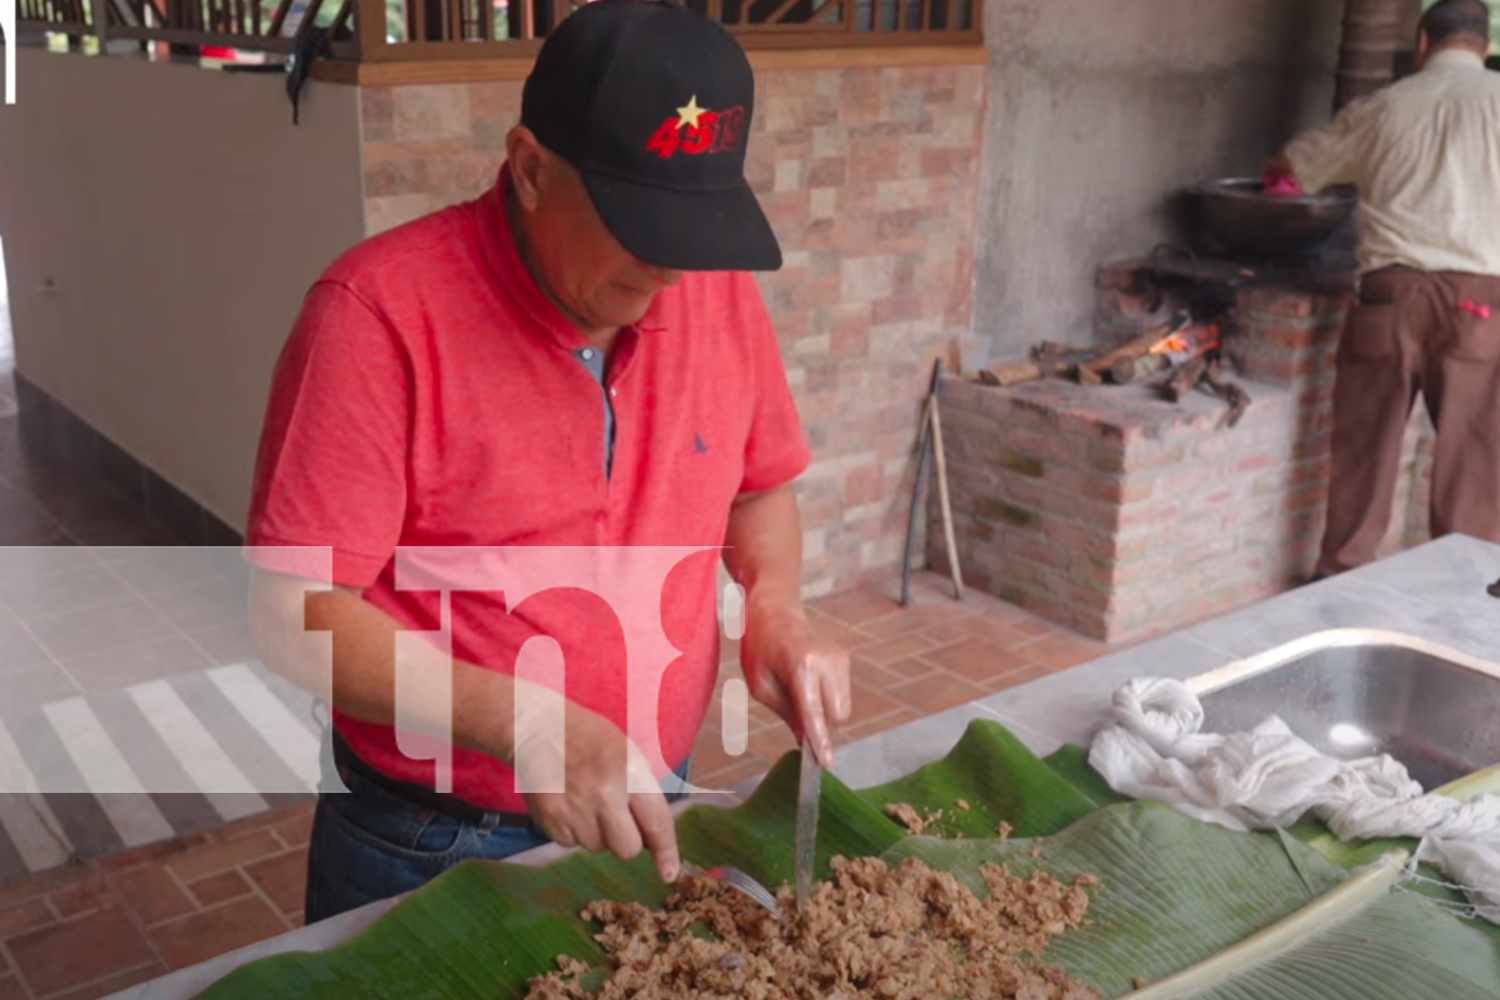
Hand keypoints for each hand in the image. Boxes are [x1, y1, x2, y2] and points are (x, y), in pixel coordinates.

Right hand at [511, 688, 680, 882]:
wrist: (538, 730)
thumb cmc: (589, 738)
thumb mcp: (628, 753)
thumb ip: (642, 792)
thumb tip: (652, 835)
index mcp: (631, 774)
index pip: (657, 824)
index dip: (666, 853)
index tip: (669, 873)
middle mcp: (605, 796)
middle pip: (627, 849)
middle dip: (626, 840)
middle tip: (617, 818)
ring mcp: (576, 811)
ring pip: (598, 848)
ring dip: (597, 833)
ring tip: (586, 800)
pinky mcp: (552, 821)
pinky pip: (573, 843)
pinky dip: (574, 830)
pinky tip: (569, 803)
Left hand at [739, 603, 850, 765]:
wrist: (775, 612)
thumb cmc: (760, 647)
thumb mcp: (760, 685)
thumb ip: (786, 713)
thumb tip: (806, 739)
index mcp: (802, 665)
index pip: (814, 711)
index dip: (819, 739)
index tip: (826, 761)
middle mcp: (828, 661)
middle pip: (836, 716)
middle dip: (821, 726)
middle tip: (795, 718)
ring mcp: (840, 659)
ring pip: (842, 709)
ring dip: (824, 714)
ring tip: (798, 691)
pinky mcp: (845, 660)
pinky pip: (842, 696)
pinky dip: (828, 701)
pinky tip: (809, 685)